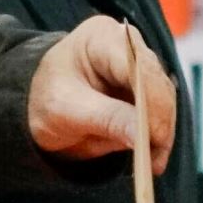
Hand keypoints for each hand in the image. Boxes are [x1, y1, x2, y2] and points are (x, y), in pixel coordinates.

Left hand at [25, 16, 179, 164]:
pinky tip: (152, 158)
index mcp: (102, 37)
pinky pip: (160, 113)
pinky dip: (157, 137)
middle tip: (155, 161)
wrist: (38, 104)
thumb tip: (143, 137)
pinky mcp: (145, 89)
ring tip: (152, 164)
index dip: (152, 103)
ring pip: (165, 100)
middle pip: (157, 83)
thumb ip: (106, 119)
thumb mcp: (66, 110)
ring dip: (162, 133)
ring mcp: (140, 67)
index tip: (154, 138)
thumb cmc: (45, 97)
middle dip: (159, 122)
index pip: (138, 67)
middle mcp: (128, 45)